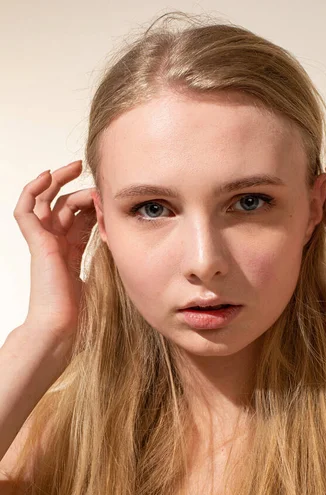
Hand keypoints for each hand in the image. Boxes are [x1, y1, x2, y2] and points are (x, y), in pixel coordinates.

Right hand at [13, 161, 96, 347]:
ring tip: (73, 167)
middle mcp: (55, 243)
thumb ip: (109, 258)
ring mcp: (44, 242)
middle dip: (77, 187)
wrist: (62, 327)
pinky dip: (32, 191)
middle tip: (90, 172)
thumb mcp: (103, 275)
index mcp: (69, 251)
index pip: (78, 217)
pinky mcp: (37, 242)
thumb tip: (130, 245)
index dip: (92, 202)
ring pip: (44, 202)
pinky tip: (47, 177)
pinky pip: (25, 210)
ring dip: (58, 181)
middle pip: (62, 205)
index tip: (109, 195)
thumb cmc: (81, 310)